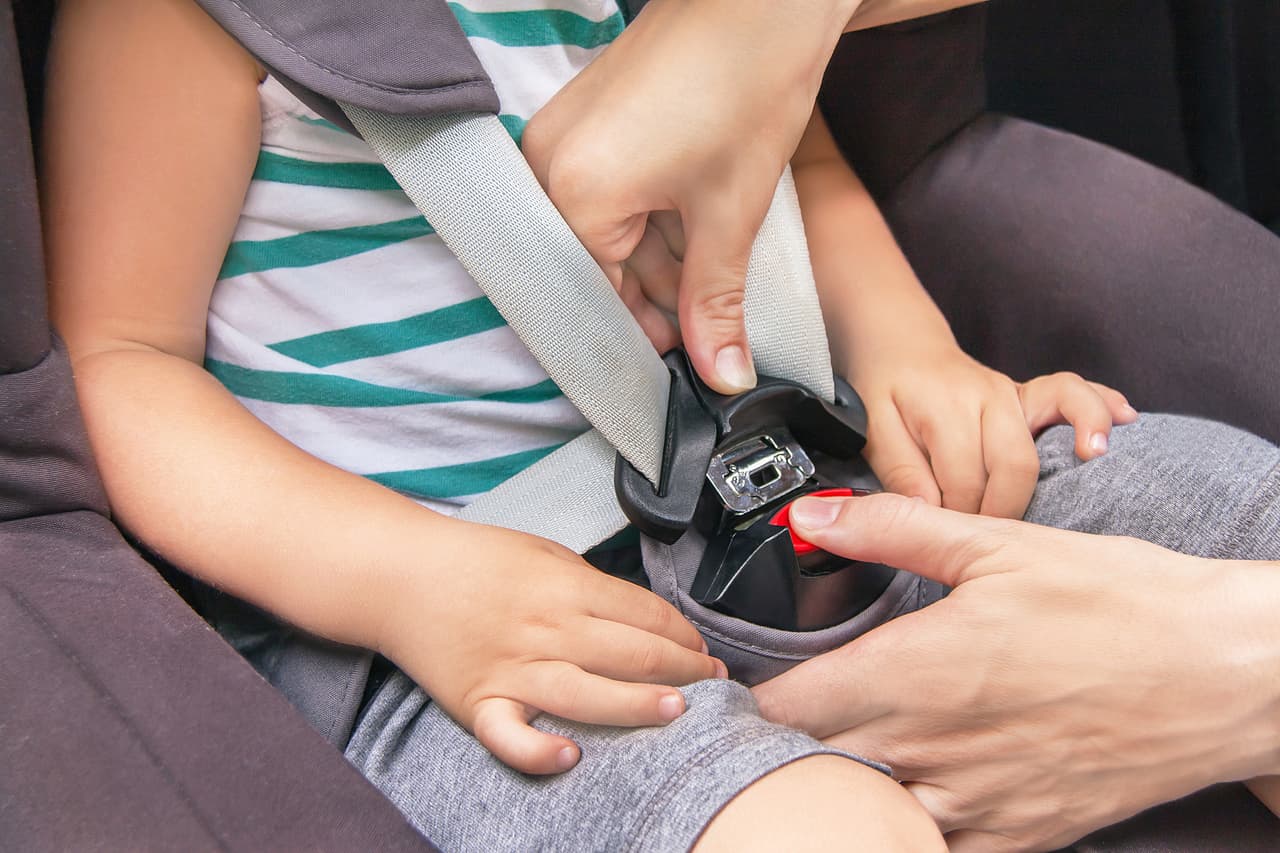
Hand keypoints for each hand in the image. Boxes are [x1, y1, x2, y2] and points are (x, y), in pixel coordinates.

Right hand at [377, 521, 724, 774]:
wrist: (401, 576)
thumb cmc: (474, 561)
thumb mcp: (544, 552)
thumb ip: (591, 584)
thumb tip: (640, 616)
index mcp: (565, 586)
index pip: (645, 613)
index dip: (685, 633)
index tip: (704, 649)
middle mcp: (546, 628)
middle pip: (631, 654)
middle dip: (683, 670)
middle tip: (713, 683)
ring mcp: (513, 669)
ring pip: (588, 696)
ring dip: (638, 707)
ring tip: (678, 713)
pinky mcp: (479, 702)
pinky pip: (511, 737)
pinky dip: (538, 752)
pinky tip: (570, 757)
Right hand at [523, 0, 856, 393]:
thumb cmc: (745, 86)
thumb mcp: (730, 214)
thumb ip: (714, 304)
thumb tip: (722, 377)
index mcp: (572, 193)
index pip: (595, 299)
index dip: (644, 337)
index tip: (683, 361)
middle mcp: (546, 164)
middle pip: (592, 265)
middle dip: (653, 296)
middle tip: (709, 320)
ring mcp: (558, 134)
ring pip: (600, 230)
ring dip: (654, 256)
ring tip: (711, 256)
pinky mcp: (580, 117)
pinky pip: (601, 192)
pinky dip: (645, 215)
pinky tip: (690, 216)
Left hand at [754, 493, 1279, 850]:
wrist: (1224, 673)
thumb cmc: (1117, 603)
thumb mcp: (999, 545)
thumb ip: (891, 529)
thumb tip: (811, 514)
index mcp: (915, 671)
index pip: (785, 708)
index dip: (744, 703)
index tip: (731, 690)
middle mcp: (932, 747)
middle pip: (809, 767)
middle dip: (778, 747)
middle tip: (770, 723)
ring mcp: (975, 803)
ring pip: (862, 814)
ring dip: (834, 790)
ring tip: (830, 758)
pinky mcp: (1019, 836)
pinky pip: (932, 850)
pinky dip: (900, 829)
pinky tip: (901, 797)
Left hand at [852, 342, 1136, 516]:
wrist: (903, 347)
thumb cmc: (887, 392)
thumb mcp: (876, 431)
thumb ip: (901, 473)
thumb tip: (927, 515)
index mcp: (944, 408)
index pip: (965, 478)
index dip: (959, 518)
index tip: (949, 541)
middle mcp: (987, 397)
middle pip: (1014, 463)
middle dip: (1006, 509)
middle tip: (992, 538)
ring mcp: (1014, 394)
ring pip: (1051, 431)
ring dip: (1066, 460)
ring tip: (1087, 471)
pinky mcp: (1032, 394)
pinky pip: (1075, 392)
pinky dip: (1100, 407)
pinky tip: (1125, 422)